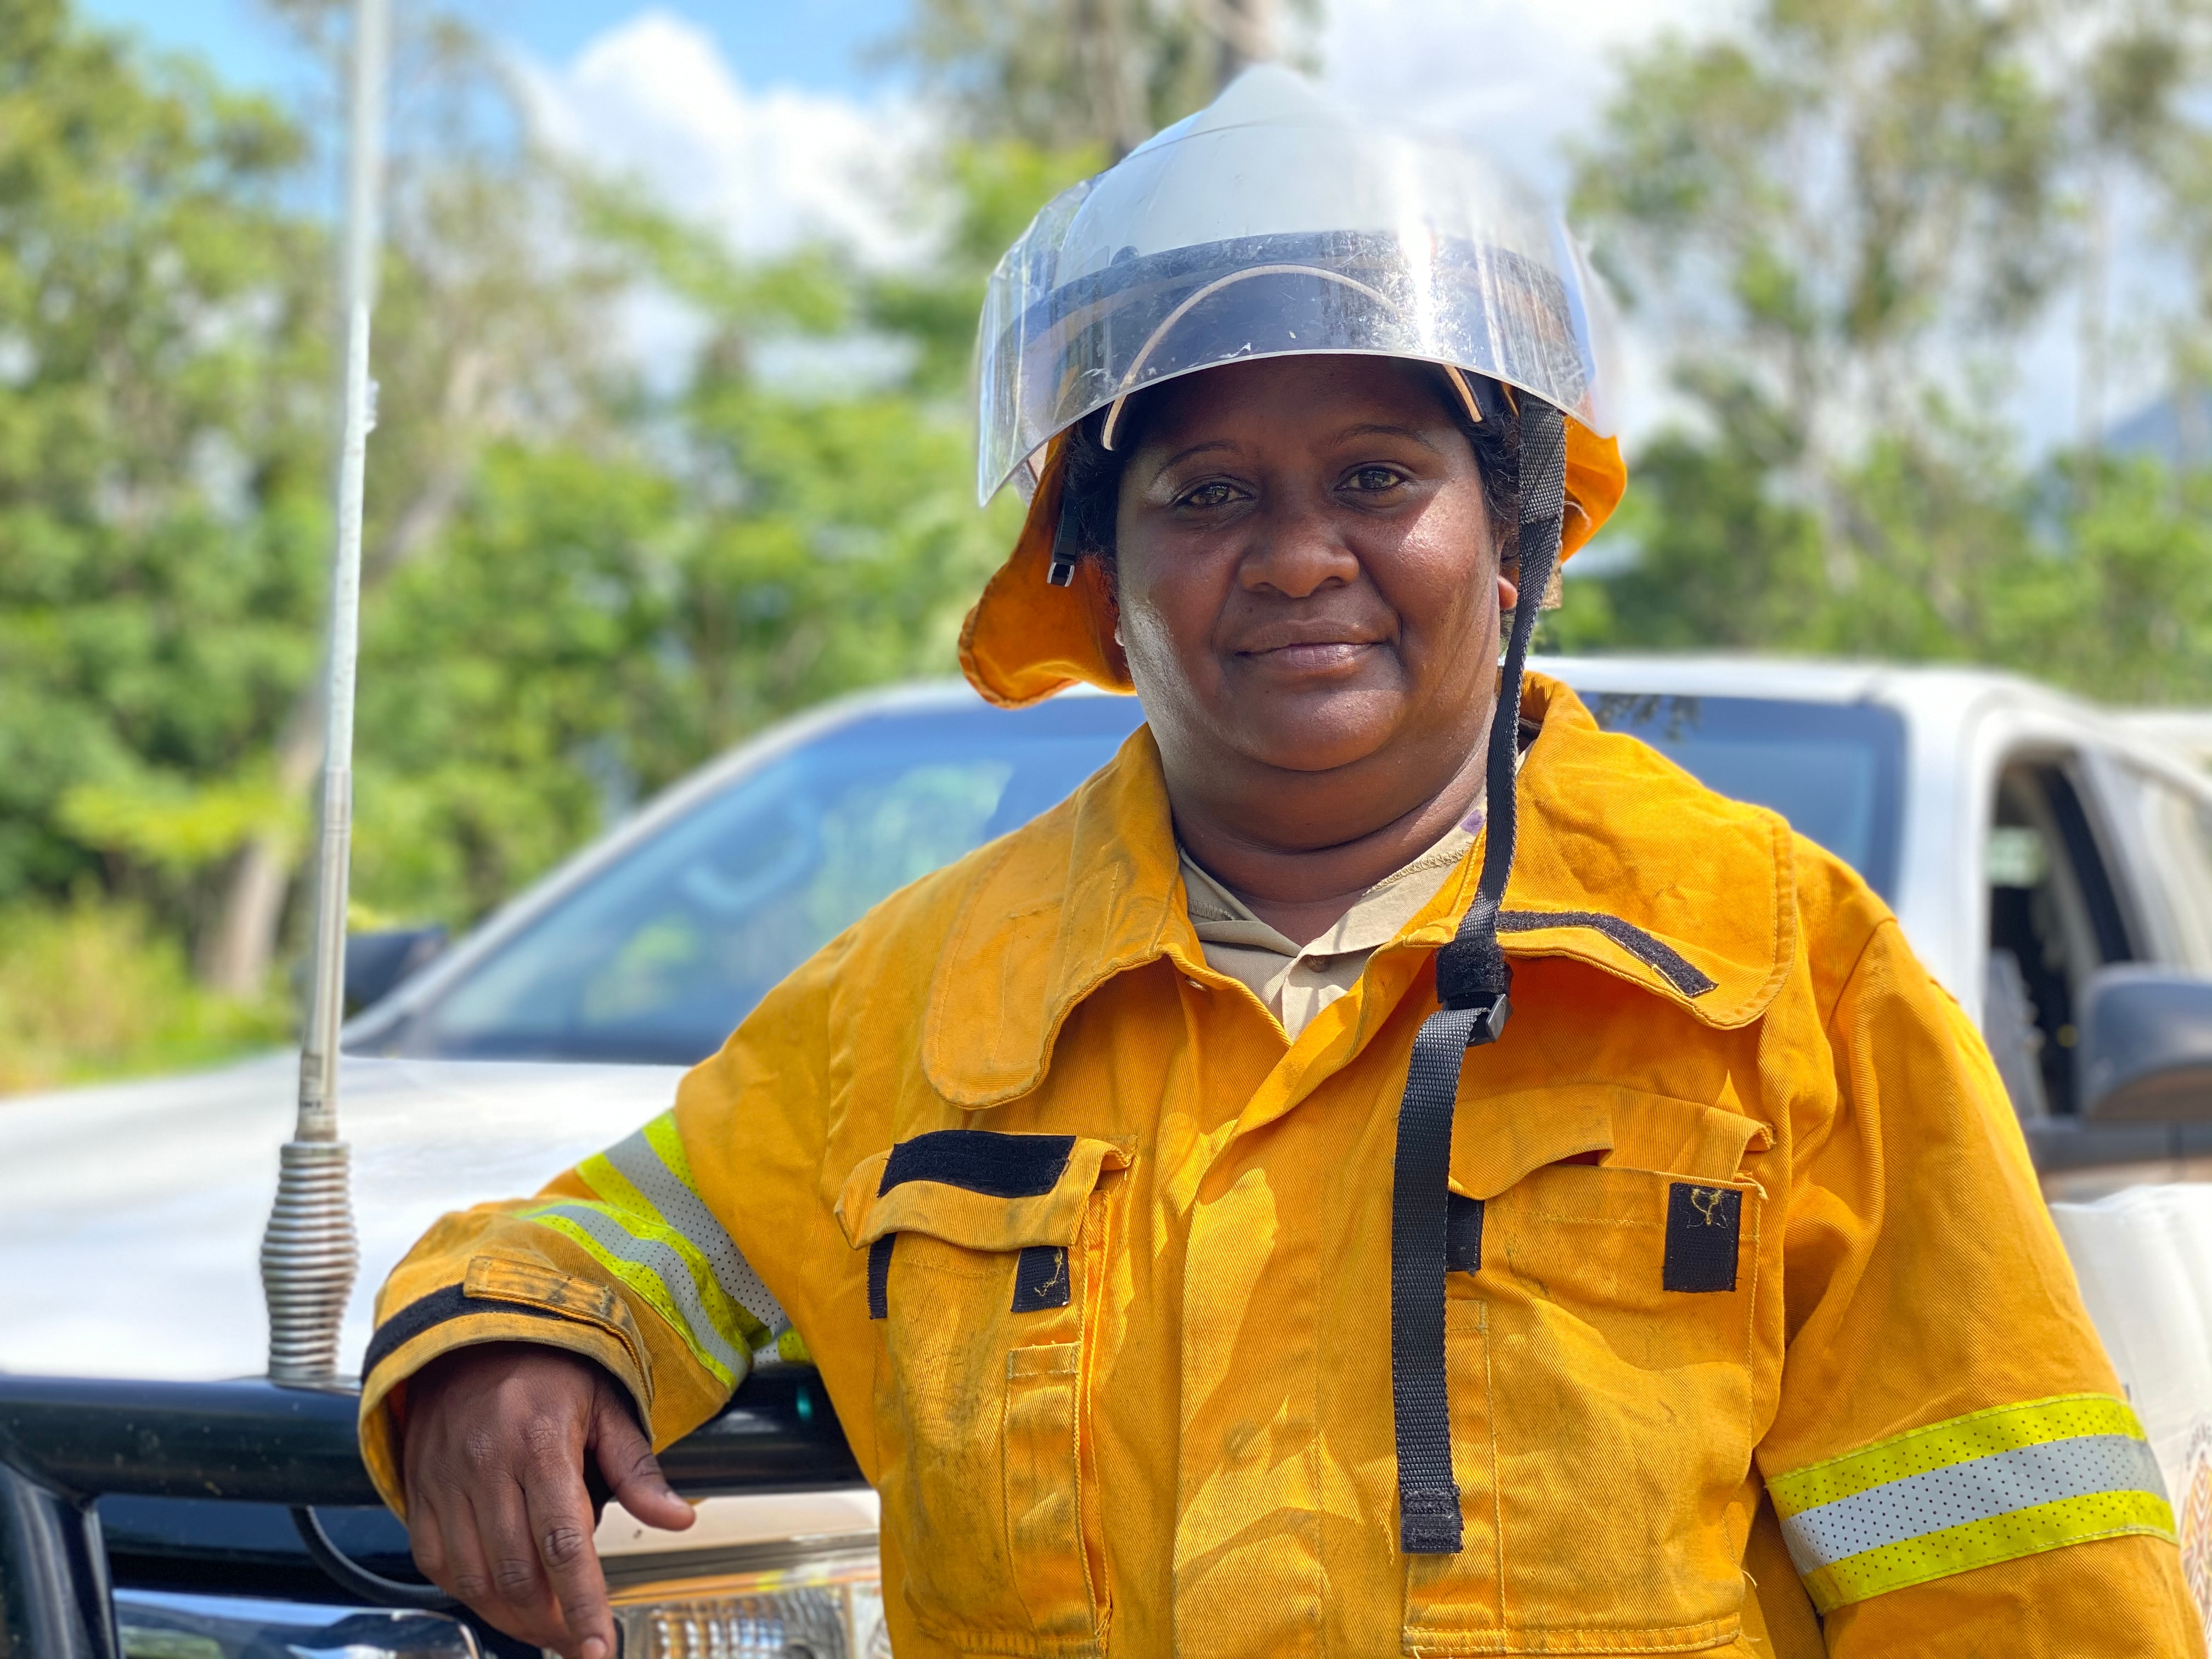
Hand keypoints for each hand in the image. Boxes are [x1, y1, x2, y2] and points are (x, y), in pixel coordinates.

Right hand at [399, 1343, 693, 1657]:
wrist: (471, 1337)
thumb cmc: (549, 1371)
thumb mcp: (607, 1404)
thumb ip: (639, 1469)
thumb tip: (679, 1518)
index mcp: (541, 1442)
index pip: (563, 1543)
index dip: (582, 1604)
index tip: (598, 1647)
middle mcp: (487, 1465)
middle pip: (518, 1573)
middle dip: (552, 1623)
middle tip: (579, 1643)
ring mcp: (445, 1481)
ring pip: (474, 1578)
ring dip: (512, 1619)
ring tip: (548, 1629)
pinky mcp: (418, 1492)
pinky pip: (436, 1563)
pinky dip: (469, 1593)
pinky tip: (500, 1599)